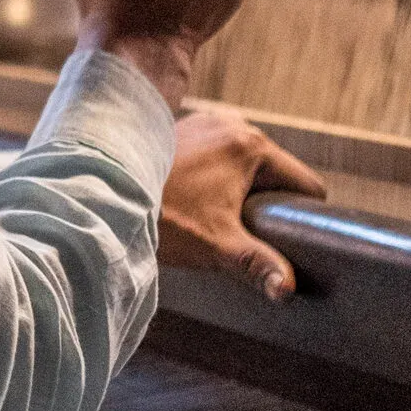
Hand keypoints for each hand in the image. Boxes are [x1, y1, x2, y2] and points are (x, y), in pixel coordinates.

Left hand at [160, 107, 326, 299]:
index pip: (305, 183)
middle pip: (275, 172)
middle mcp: (232, 124)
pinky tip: (201, 198)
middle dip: (269, 201)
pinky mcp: (184, 127)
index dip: (302, 214)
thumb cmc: (163, 217)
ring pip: (246, 162)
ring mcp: (206, 122)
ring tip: (221, 216)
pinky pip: (219, 153)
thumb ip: (259, 264)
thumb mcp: (218, 245)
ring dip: (242, 188)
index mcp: (252, 146)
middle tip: (247, 230)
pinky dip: (218, 174)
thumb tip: (287, 289)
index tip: (286, 236)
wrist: (105, 195)